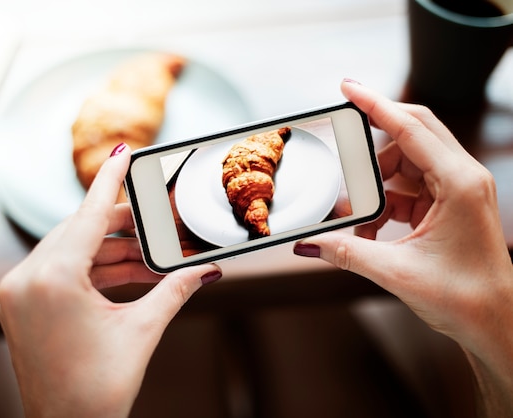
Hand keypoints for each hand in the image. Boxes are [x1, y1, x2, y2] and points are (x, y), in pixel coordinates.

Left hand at [0, 143, 221, 417]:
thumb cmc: (99, 389)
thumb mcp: (142, 330)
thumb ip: (174, 289)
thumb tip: (206, 269)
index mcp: (52, 278)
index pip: (87, 214)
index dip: (110, 180)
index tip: (123, 153)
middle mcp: (26, 279)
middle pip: (82, 232)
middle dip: (124, 228)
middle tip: (157, 222)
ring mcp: (18, 292)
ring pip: (73, 252)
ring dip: (114, 252)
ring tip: (153, 254)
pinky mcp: (21, 305)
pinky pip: (63, 271)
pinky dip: (96, 269)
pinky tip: (131, 270)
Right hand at [294, 80, 512, 415]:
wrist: (495, 323)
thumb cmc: (466, 298)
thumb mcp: (396, 272)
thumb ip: (347, 252)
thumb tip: (309, 242)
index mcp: (459, 183)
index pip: (411, 128)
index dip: (376, 104)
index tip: (348, 87)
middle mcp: (462, 177)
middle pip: (410, 135)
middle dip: (371, 145)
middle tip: (341, 147)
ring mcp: (456, 189)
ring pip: (405, 165)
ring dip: (375, 186)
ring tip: (355, 216)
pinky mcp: (448, 203)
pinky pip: (407, 188)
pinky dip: (384, 204)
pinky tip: (370, 230)